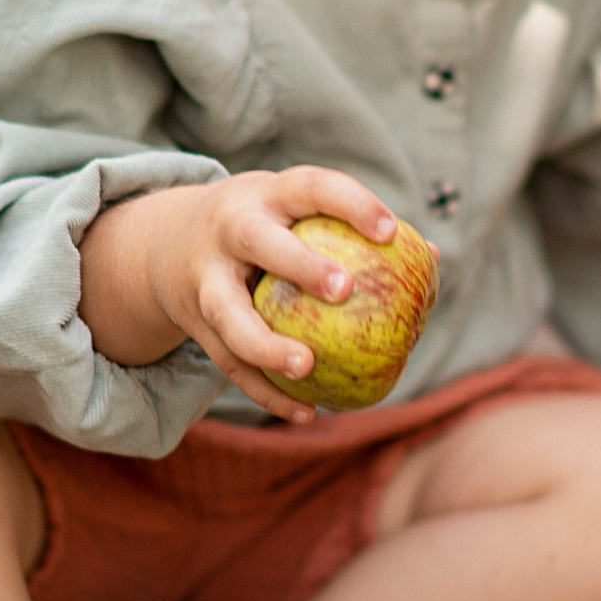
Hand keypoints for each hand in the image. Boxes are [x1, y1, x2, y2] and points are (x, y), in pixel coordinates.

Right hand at [80, 167, 399, 416]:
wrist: (168, 244)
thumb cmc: (267, 225)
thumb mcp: (297, 212)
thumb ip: (355, 231)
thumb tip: (432, 257)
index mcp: (267, 196)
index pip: (310, 187)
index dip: (351, 204)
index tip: (391, 231)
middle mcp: (230, 229)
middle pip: (259, 242)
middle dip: (299, 264)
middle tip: (344, 289)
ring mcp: (206, 277)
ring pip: (228, 313)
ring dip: (264, 343)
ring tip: (306, 367)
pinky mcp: (196, 322)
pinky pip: (229, 362)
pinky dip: (265, 391)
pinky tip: (305, 413)